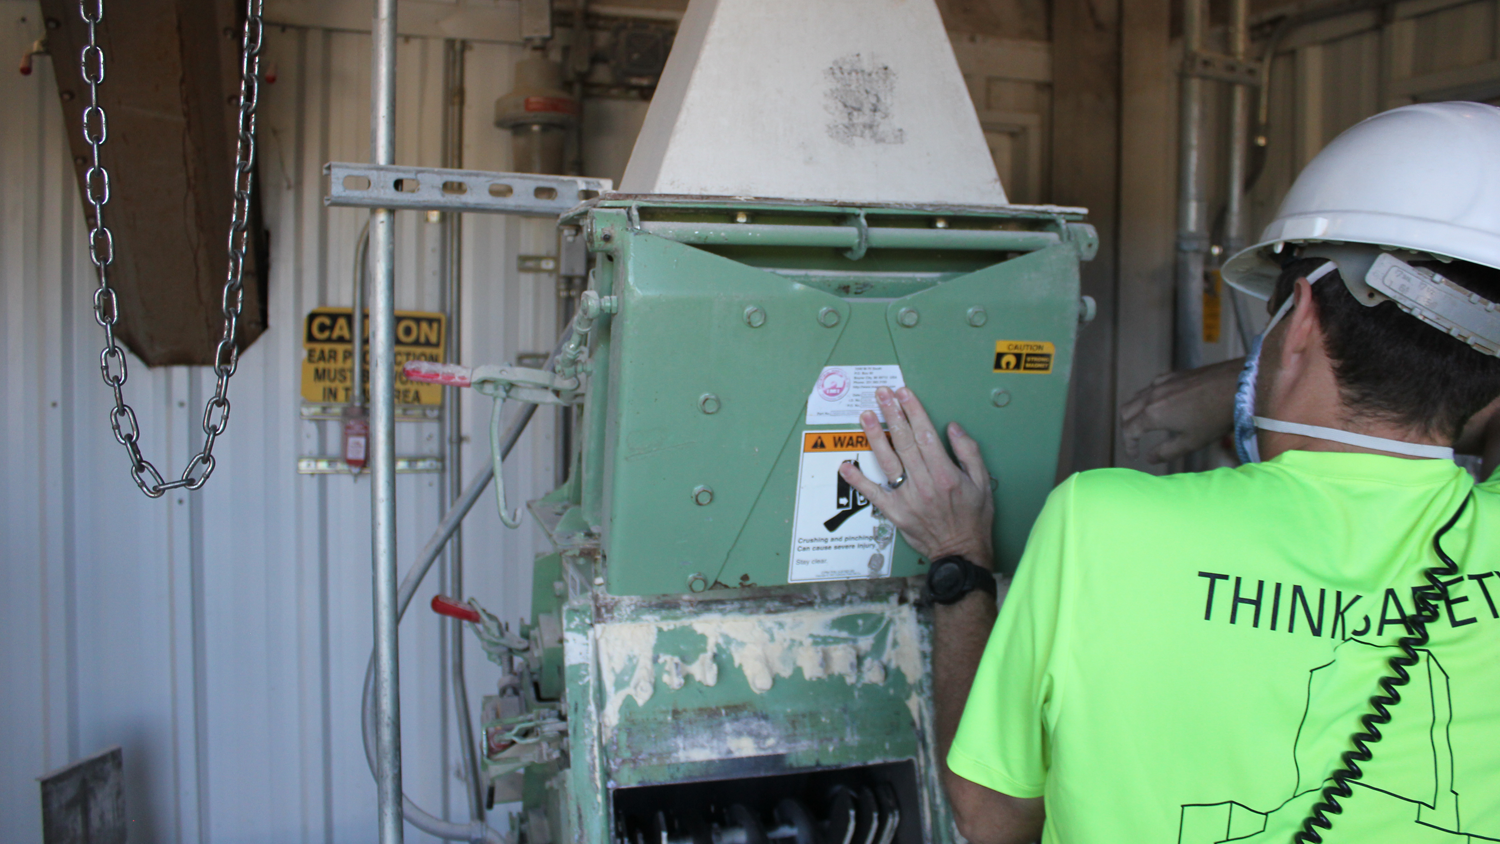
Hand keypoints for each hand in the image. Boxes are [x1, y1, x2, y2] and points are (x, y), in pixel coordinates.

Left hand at [838, 386, 994, 566]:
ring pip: (887, 461)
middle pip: (904, 442)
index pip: (925, 434)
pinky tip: (846, 466)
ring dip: (875, 436)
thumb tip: (952, 428)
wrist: (960, 552)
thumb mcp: (983, 482)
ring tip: (866, 416)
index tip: (904, 394)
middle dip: (892, 414)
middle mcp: (924, 483)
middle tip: (882, 394)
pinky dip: (858, 480)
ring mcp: (907, 498)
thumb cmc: (973, 517)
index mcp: (945, 473)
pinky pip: (873, 494)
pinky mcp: (895, 512)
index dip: (913, 411)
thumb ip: (969, 452)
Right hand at [1120, 357, 1242, 462]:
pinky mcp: (1173, 375)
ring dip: (1135, 412)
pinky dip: (1147, 399)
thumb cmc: (1216, 416)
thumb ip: (1166, 452)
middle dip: (1127, 428)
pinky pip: (1150, 387)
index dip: (1129, 445)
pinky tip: (1161, 404)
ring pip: (1136, 397)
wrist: (1238, 385)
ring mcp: (1162, 383)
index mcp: (1153, 414)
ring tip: (1144, 424)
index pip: (1129, 431)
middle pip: (1126, 412)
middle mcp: (1152, 396)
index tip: (1134, 454)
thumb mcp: (1191, 442)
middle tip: (1135, 440)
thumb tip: (1150, 458)